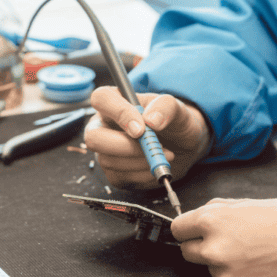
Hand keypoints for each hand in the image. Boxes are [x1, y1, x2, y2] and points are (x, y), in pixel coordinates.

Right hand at [84, 86, 211, 189]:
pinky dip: (143, 174)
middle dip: (124, 146)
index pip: (101, 99)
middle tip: (152, 148)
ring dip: (141, 161)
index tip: (141, 128)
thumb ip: (165, 107)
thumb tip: (151, 120)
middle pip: (94, 138)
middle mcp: (104, 125)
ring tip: (163, 153)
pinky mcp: (113, 172)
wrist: (182, 146)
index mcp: (115, 101)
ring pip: (108, 160)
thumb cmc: (174, 122)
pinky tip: (155, 165)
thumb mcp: (177, 108)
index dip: (119, 114)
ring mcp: (105, 150)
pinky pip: (120, 177)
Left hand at [172, 198, 276, 276]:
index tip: (193, 231)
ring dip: (225, 265)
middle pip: (188, 252)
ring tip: (255, 255)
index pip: (178, 229)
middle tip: (231, 242)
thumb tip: (199, 216)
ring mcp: (224, 276)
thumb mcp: (250, 203)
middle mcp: (213, 249)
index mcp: (213, 221)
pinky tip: (260, 270)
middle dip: (203, 247)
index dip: (188, 229)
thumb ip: (220, 210)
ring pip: (212, 270)